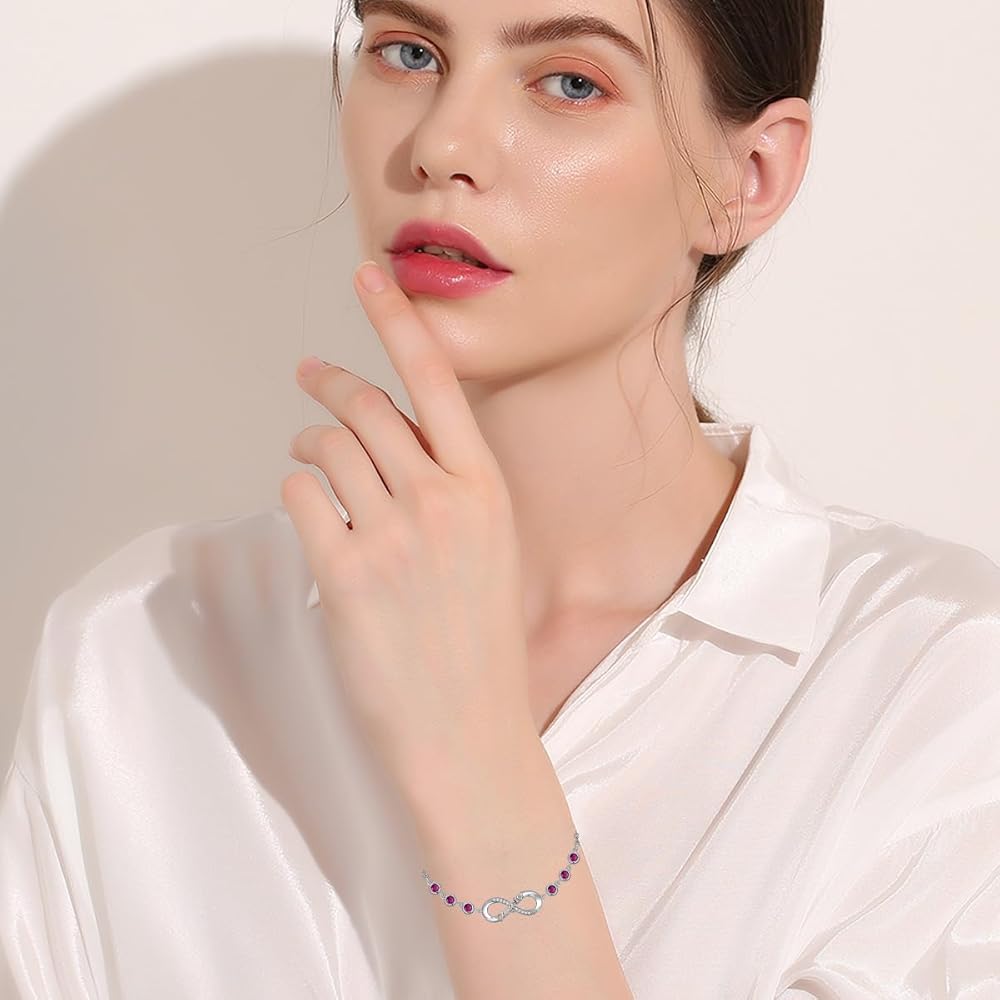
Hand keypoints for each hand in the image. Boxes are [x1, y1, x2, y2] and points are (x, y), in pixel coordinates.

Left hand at [282, 261, 535, 806]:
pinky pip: (302, 497)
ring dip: (307, 440)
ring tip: (304, 450)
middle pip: (368, 409)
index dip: (398, 320)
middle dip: (330, 383)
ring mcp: (394, 536)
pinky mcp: (347, 573)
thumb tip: (391, 438)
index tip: (369, 275)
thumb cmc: (481, 644)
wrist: (469, 733)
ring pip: (328, 448)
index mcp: (486, 490)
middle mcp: (443, 501)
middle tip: (308, 374)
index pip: (438, 382)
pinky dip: (296, 489)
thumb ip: (449, 489)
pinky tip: (306, 503)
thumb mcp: (490, 550)